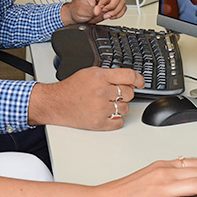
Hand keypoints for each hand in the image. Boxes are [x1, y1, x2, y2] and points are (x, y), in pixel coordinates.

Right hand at [28, 67, 144, 128]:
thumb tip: (128, 80)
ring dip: (120, 107)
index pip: (129, 76)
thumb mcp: (88, 72)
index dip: (139, 79)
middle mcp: (101, 92)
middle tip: (114, 94)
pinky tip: (106, 114)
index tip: (141, 82)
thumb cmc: (70, 89)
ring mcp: (101, 109)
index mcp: (99, 77)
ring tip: (106, 104)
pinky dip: (116, 119)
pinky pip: (119, 122)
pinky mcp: (99, 123)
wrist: (55, 104)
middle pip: (129, 93)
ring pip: (126, 109)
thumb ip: (108, 74)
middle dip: (125, 93)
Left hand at [61, 0, 125, 24]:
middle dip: (113, 5)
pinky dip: (119, 13)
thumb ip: (89, 10)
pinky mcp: (113, 6)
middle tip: (104, 12)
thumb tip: (98, 9)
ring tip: (107, 15)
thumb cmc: (77, 10)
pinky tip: (111, 16)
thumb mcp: (80, 10)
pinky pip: (123, 7)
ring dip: (116, 10)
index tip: (100, 7)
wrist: (77, 17)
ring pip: (122, 0)